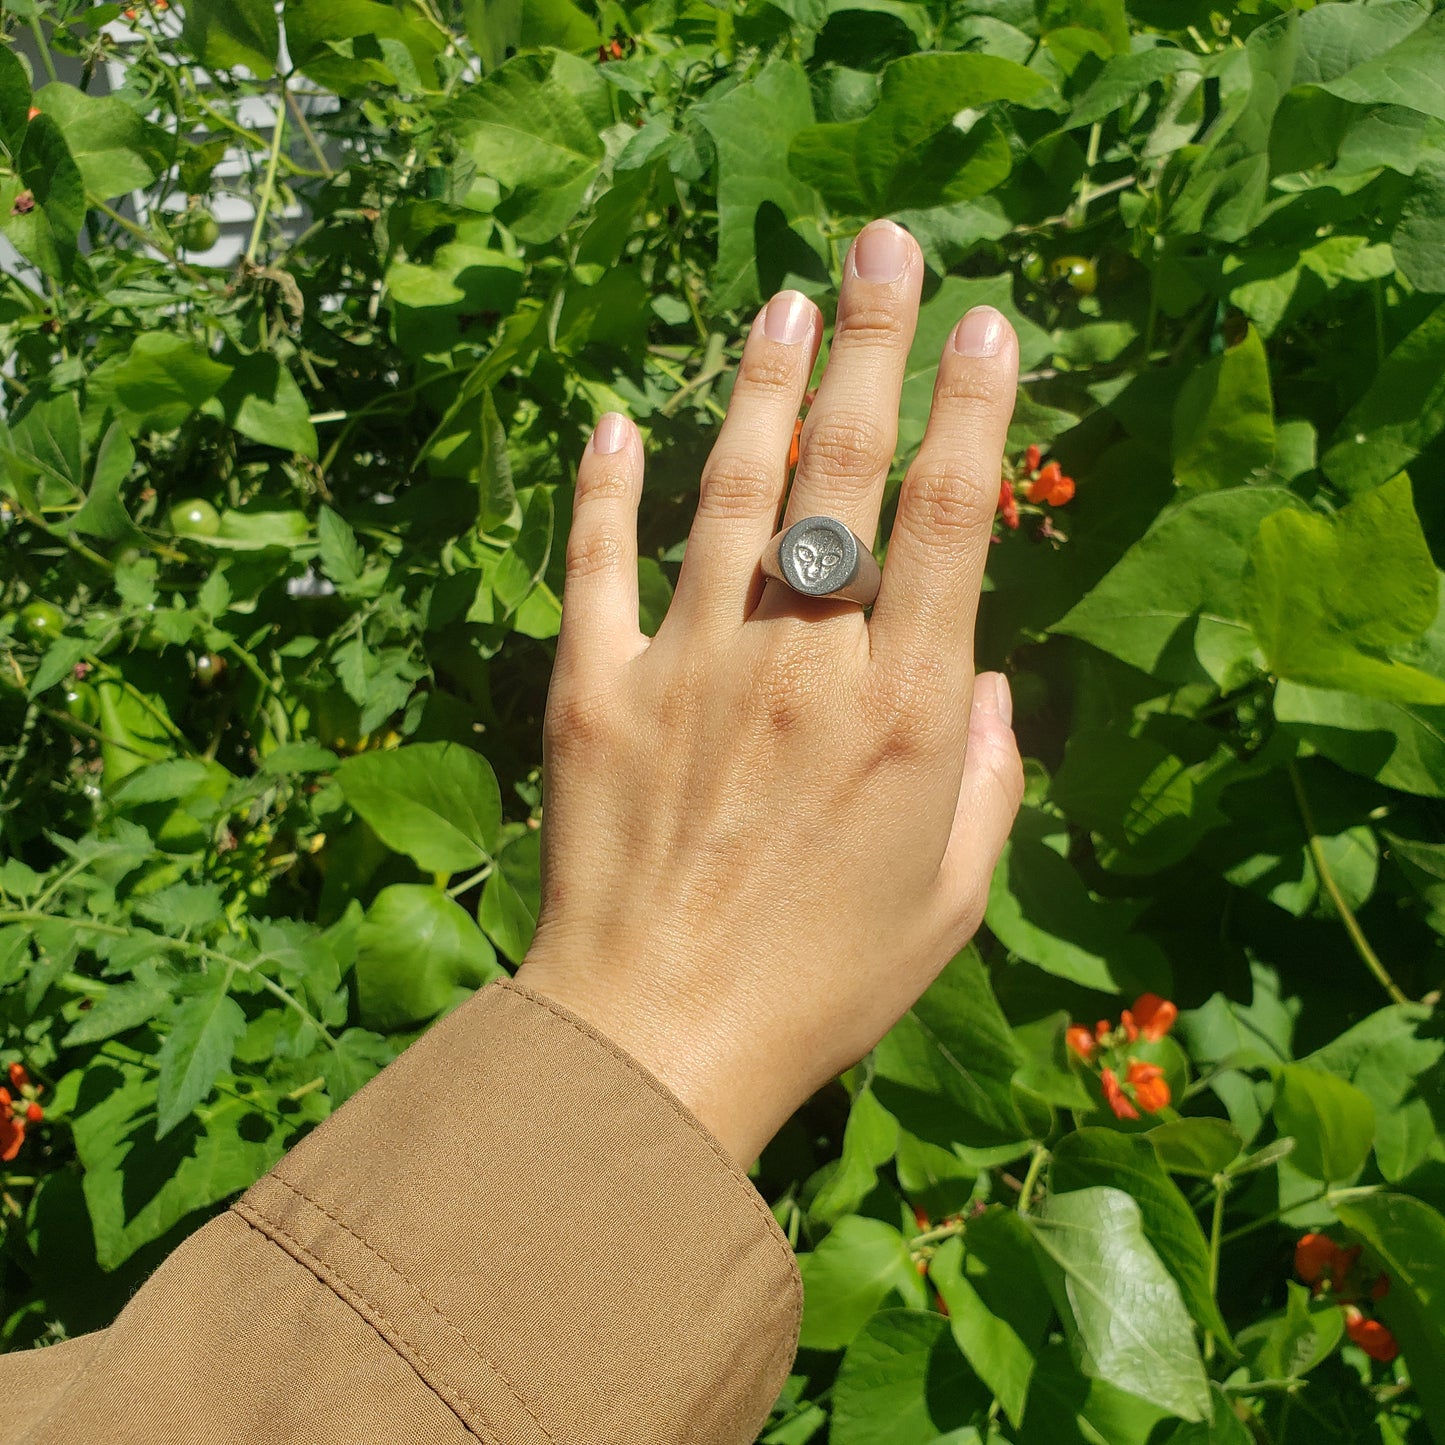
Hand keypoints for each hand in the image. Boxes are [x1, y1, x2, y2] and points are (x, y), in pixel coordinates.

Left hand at [513, 219, 1023, 1167]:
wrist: (654, 1044)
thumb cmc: (822, 986)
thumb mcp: (949, 900)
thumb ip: (983, 778)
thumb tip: (980, 679)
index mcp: (900, 711)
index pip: (947, 520)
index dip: (970, 407)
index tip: (982, 320)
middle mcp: (800, 662)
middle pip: (843, 471)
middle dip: (872, 342)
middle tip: (884, 243)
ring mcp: (688, 665)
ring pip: (730, 491)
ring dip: (759, 385)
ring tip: (783, 300)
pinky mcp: (592, 689)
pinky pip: (598, 565)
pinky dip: (602, 489)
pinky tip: (611, 419)